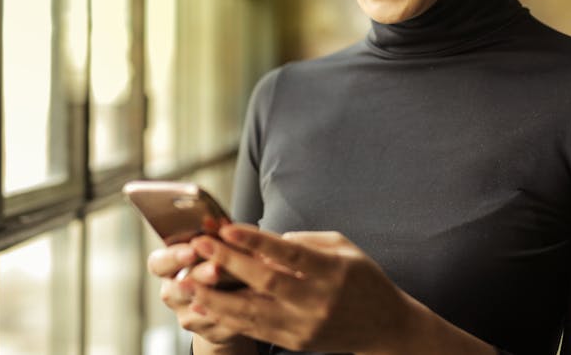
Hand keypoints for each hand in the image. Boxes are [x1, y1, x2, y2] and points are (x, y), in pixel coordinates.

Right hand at [146, 243, 246, 344]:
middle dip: (199, 276)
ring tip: (237, 285)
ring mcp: (186, 313)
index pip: (158, 263)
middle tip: (216, 269)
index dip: (173, 257)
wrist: (230, 294)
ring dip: (218, 296)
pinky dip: (234, 310)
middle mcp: (172, 291)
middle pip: (177, 287)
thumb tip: (217, 221)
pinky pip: (218, 322)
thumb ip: (214, 235)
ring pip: (199, 307)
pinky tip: (248, 300)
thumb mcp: (216, 244)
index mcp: (167, 266)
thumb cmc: (219, 259)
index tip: (192, 249)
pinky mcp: (206, 330)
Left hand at [187, 224, 410, 353]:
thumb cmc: (362, 278)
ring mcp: (304, 325)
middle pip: (265, 282)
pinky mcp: (295, 341)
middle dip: (228, 262)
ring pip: (252, 312)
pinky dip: (225, 318)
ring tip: (185, 281)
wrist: (384, 327)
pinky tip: (202, 306)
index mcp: (331, 271)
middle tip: (198, 245)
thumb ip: (304, 242)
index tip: (226, 227)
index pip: (288, 254)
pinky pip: (254, 330)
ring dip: (215, 296)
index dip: (255, 240)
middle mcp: (316, 300)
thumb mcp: (343, 248)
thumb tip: (262, 240)